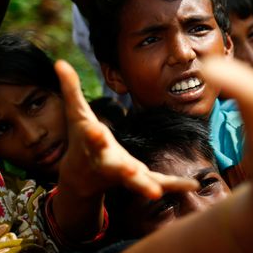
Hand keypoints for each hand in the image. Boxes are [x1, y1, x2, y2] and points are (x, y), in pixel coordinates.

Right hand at [54, 60, 198, 199]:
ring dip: (149, 185)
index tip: (96, 131)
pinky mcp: (139, 179)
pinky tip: (194, 183)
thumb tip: (59, 61)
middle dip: (124, 170)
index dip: (93, 135)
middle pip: (115, 167)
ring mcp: (124, 174)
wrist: (81, 176)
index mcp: (93, 144)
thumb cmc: (80, 139)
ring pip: (138, 181)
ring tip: (160, 191)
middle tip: (132, 174)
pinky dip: (175, 184)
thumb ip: (71, 88)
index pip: (92, 138)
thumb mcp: (76, 113)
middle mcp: (108, 162)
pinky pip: (159, 182)